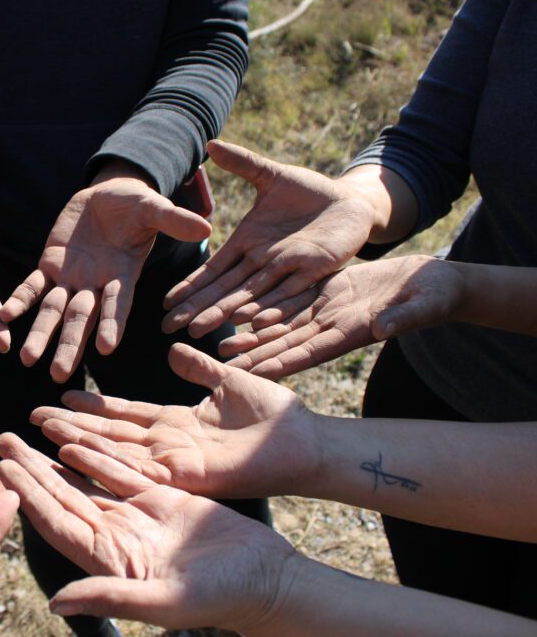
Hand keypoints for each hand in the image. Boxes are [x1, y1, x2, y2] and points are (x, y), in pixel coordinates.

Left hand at [0, 163, 211, 381]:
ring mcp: (71, 278)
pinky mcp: (49, 266)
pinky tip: (3, 317)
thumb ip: (173, 220)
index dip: (112, 324)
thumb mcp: (153, 208)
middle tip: (59, 374)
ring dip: (41, 334)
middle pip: (82, 319)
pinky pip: (31, 287)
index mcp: (122, 276)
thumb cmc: (136, 205)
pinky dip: (18, 302)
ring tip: (27, 359)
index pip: (117, 305)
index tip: (107, 348)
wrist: (108, 195)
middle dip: (71, 345)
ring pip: (54, 311)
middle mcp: (96, 285)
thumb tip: (206, 227)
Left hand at [0, 433, 295, 631]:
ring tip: (27, 431)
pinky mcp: (161, 499)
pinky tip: (74, 436)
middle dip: (31, 469)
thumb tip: (56, 602)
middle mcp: (115, 537)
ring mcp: (136, 517)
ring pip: (86, 480)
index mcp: (109, 560)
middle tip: (1, 440)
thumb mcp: (163, 601)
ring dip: (56, 457)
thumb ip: (110, 596)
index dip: (27, 497)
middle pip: (62, 497)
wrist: (266, 581)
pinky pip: (121, 471)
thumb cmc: (220, 598)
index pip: (57, 523)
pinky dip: (97, 453)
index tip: (1, 472)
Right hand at [30, 343, 320, 498]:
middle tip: (30, 417)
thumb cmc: (275, 416)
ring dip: (76, 441)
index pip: (123, 414)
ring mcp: (172, 463)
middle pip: (108, 434)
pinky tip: (72, 451)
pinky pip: (135, 469)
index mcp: (176, 424)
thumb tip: (174, 348)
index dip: (92, 405)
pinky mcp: (183, 477)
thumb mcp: (229, 380)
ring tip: (40, 432)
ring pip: (113, 452)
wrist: (306, 444)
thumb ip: (200, 367)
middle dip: (69, 425)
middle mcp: (167, 446)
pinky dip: (102, 459)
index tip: (60, 393)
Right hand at [163, 141, 375, 338]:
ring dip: (226, 314)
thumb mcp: (272, 176)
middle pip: (224, 290)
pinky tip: (252, 324)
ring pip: (251, 297)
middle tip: (168, 328)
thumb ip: (243, 164)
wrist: (350, 203)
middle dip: (197, 308)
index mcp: (248, 243)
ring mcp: (286, 269)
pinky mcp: (313, 270)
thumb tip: (211, 145)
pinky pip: (290, 293)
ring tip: (200, 331)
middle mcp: (262, 262)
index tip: (165, 302)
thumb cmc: (309, 192)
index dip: (189, 286)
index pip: (213, 270)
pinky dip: (272, 310)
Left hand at [220, 255, 462, 378]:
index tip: (255, 375)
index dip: (281, 363)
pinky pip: (291, 300)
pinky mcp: (326, 292)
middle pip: (287, 345)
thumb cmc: (436, 297)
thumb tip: (383, 328)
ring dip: (253, 335)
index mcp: (351, 334)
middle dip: (255, 356)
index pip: (310, 353)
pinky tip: (241, 310)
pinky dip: (266, 306)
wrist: (432, 282)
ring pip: (282, 325)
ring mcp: (327, 311)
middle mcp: (332, 327)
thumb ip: (403, 319)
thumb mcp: (423, 307)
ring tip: (222, 343)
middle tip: (221, 366)